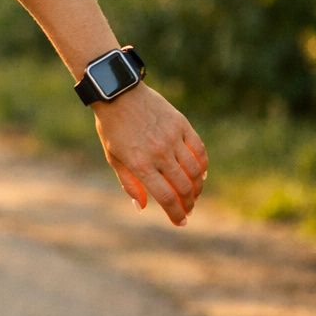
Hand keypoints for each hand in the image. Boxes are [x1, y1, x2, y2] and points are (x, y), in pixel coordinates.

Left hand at [91, 83, 208, 225]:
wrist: (118, 93)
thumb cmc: (112, 127)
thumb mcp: (113, 157)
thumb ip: (129, 183)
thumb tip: (142, 207)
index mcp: (140, 164)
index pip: (165, 197)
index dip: (175, 214)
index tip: (180, 222)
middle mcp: (158, 153)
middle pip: (183, 187)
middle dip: (188, 204)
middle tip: (187, 209)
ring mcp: (172, 138)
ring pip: (195, 171)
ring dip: (198, 187)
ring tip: (194, 194)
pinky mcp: (181, 125)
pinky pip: (199, 150)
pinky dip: (203, 165)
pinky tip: (201, 174)